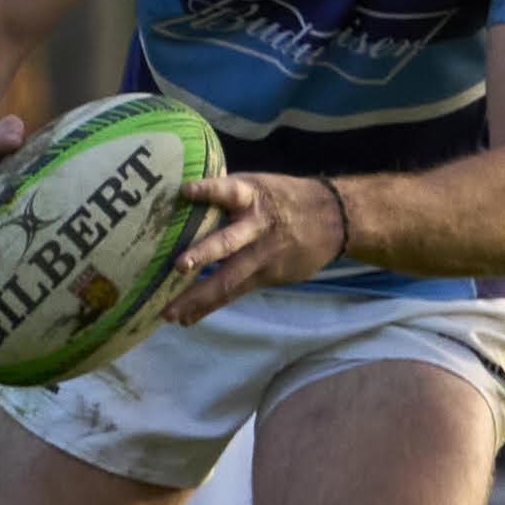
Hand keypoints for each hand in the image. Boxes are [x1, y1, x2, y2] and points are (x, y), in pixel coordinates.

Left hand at [165, 173, 343, 323]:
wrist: (333, 220)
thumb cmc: (285, 198)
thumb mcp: (259, 186)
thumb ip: (228, 194)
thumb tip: (183, 196)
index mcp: (252, 198)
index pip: (229, 191)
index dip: (209, 190)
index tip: (185, 191)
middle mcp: (255, 228)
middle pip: (228, 242)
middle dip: (203, 254)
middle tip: (179, 266)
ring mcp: (261, 256)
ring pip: (228, 279)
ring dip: (199, 297)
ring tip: (171, 313)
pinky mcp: (265, 277)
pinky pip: (234, 292)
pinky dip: (209, 306)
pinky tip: (187, 318)